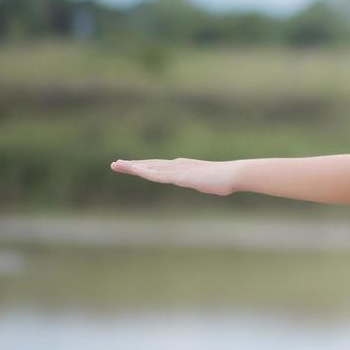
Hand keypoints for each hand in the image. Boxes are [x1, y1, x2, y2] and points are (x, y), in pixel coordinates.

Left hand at [110, 158, 235, 195]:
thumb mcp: (210, 183)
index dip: (144, 166)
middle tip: (115, 164)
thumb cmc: (226, 180)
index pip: (159, 167)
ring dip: (132, 166)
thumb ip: (204, 183)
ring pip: (149, 168)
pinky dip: (143, 171)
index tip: (131, 166)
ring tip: (116, 165)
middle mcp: (177, 165)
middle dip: (132, 165)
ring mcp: (177, 170)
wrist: (233, 174)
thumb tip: (211, 185)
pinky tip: (133, 169)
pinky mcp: (178, 176)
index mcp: (183, 167)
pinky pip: (157, 174)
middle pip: (150, 165)